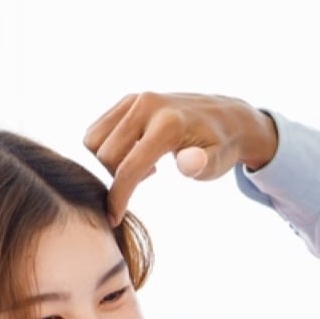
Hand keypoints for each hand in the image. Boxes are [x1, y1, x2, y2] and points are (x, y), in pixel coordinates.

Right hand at [83, 91, 279, 225]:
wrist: (226, 116)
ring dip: (109, 161)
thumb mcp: (218, 162)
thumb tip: (188, 164)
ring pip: (94, 140)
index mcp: (168, 124)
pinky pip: (98, 129)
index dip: (118, 197)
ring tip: (143, 164)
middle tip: (148, 178)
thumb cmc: (220, 146)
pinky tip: (137, 151)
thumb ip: (202, 166)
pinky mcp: (129, 99)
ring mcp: (136, 99)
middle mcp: (147, 106)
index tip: (114, 219)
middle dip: (117, 177)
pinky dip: (108, 146)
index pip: (130, 167)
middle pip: (105, 154)